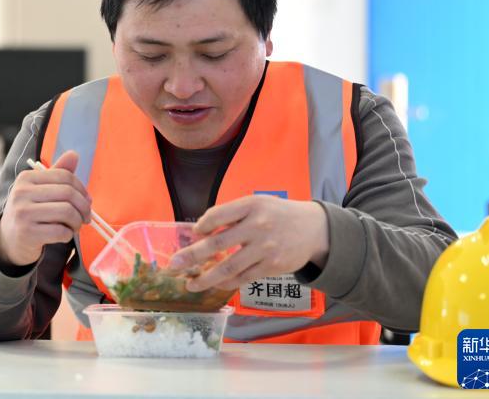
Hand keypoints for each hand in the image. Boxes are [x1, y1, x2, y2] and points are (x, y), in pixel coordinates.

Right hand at [0, 150, 91, 267]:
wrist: (9, 241)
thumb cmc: (30, 212)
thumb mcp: (41, 190)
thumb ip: (58, 173)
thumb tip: (74, 155)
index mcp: (26, 178)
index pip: (64, 176)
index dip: (82, 189)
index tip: (87, 201)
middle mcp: (22, 193)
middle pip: (68, 193)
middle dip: (84, 207)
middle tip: (86, 217)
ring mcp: (23, 213)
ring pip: (67, 212)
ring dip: (77, 222)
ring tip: (75, 226)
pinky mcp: (27, 233)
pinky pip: (61, 231)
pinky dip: (69, 235)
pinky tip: (64, 235)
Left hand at [169, 196, 328, 291]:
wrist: (314, 229)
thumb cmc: (277, 215)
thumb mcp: (257, 204)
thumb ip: (232, 215)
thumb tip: (201, 232)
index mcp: (251, 205)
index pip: (218, 215)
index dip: (201, 226)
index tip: (193, 233)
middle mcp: (258, 226)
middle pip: (218, 243)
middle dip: (192, 256)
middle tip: (174, 265)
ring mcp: (265, 248)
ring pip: (229, 267)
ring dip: (206, 278)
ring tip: (191, 284)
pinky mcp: (272, 267)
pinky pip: (243, 278)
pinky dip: (226, 283)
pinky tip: (214, 284)